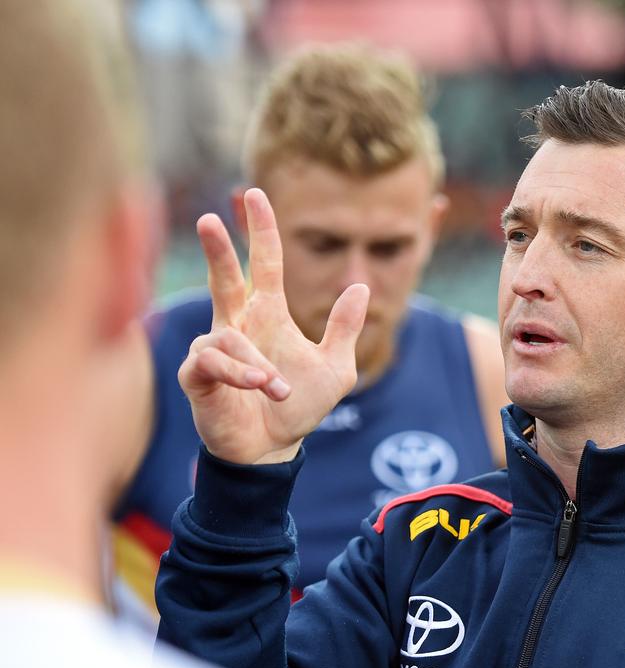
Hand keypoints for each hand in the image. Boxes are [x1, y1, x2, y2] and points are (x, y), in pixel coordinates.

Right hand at [178, 189, 368, 463]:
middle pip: (224, 278)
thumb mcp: (337, 366)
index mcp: (268, 316)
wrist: (275, 450)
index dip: (260, 231)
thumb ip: (345, 328)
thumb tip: (361, 286)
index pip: (263, 264)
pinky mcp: (197, 375)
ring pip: (227, 336)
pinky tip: (261, 387)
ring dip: (257, 364)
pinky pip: (212, 362)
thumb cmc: (299, 407)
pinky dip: (240, 373)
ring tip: (278, 388)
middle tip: (210, 220)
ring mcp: (214, 349)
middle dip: (218, 249)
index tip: (254, 196)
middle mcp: (238, 325)